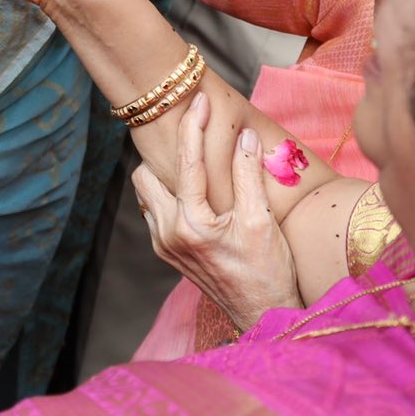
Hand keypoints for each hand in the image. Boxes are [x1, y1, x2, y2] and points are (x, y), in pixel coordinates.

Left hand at [133, 92, 301, 334]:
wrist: (263, 316)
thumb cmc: (268, 271)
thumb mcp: (261, 220)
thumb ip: (247, 174)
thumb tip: (244, 136)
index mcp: (191, 223)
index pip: (187, 161)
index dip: (193, 125)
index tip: (199, 99)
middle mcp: (168, 233)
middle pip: (146, 173)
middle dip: (167, 153)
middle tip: (194, 135)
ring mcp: (163, 244)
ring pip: (146, 193)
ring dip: (166, 174)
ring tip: (196, 163)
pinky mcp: (167, 252)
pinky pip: (155, 211)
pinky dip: (170, 195)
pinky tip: (196, 192)